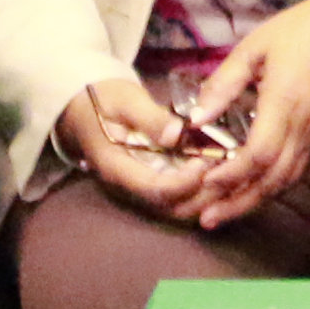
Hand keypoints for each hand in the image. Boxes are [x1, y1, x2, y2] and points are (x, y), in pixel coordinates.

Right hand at [60, 72, 216, 218]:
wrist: (80, 108)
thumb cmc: (100, 100)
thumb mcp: (123, 99)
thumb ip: (149, 117)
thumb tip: (176, 133)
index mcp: (116, 167)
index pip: (155, 190)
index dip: (185, 181)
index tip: (204, 159)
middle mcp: (129, 186)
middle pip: (171, 208)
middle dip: (204, 195)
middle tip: (228, 169)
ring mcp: (140, 188)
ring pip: (178, 209)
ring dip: (207, 196)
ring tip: (228, 171)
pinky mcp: (151, 183)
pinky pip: (179, 198)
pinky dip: (201, 191)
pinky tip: (219, 171)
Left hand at [184, 0, 309, 228]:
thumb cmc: (301, 30)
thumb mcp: (254, 47)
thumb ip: (224, 83)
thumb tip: (195, 118)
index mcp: (284, 102)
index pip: (260, 154)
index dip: (233, 174)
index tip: (207, 181)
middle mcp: (303, 125)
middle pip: (272, 179)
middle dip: (239, 202)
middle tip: (207, 219)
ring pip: (286, 180)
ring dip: (254, 200)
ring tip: (224, 213)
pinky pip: (297, 170)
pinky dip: (273, 187)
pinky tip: (254, 192)